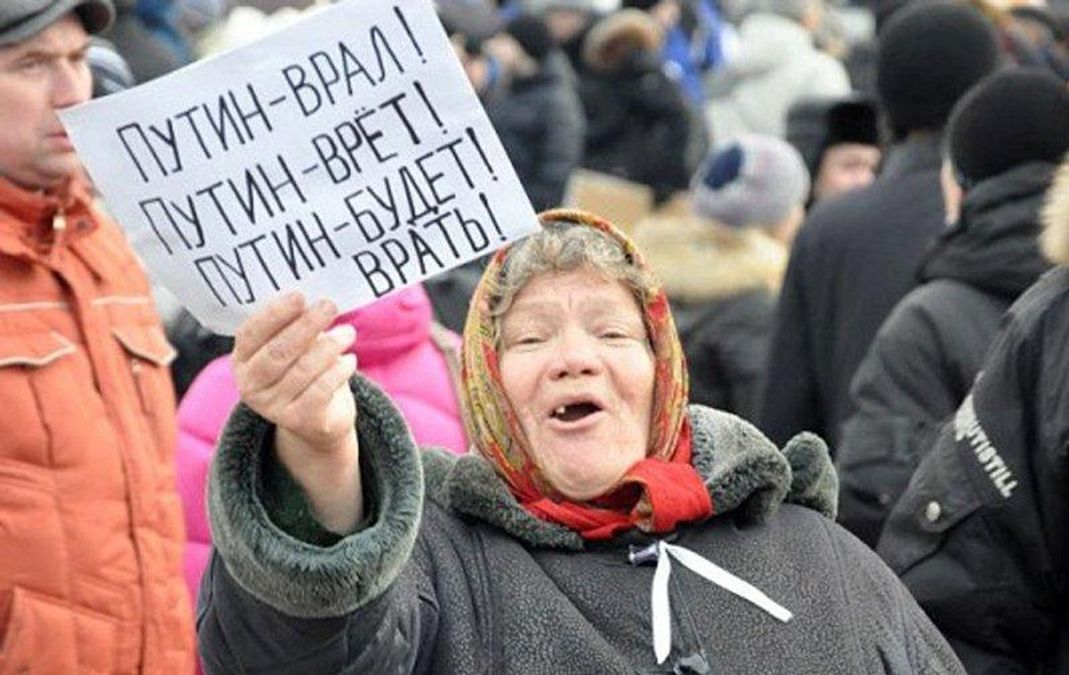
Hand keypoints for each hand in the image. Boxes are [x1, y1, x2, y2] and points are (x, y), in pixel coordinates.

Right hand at [232, 293, 356, 453]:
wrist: (317, 419)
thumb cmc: (302, 369)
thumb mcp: (292, 346)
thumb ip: (294, 326)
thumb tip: (314, 302)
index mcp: (241, 360)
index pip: (251, 333)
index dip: (275, 314)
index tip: (299, 297)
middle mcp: (250, 385)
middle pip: (278, 351)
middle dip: (306, 326)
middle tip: (330, 307)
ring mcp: (271, 407)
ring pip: (302, 370)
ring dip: (329, 347)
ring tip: (348, 333)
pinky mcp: (298, 421)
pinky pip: (320, 391)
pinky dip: (337, 372)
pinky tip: (350, 360)